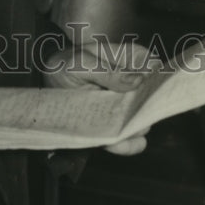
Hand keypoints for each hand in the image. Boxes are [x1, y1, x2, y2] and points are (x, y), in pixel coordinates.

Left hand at [42, 40, 150, 156]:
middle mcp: (134, 84)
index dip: (157, 82)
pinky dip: (126, 145)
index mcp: (129, 59)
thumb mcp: (80, 62)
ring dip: (132, 129)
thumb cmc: (65, 63)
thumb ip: (107, 71)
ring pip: (144, 122)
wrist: (47, 81)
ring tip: (114, 128)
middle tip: (126, 116)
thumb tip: (137, 82)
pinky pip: (131, 140)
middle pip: (154, 100)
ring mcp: (127, 106)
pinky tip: (114, 142)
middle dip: (144, 111)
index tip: (145, 94)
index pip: (156, 68)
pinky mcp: (117, 126)